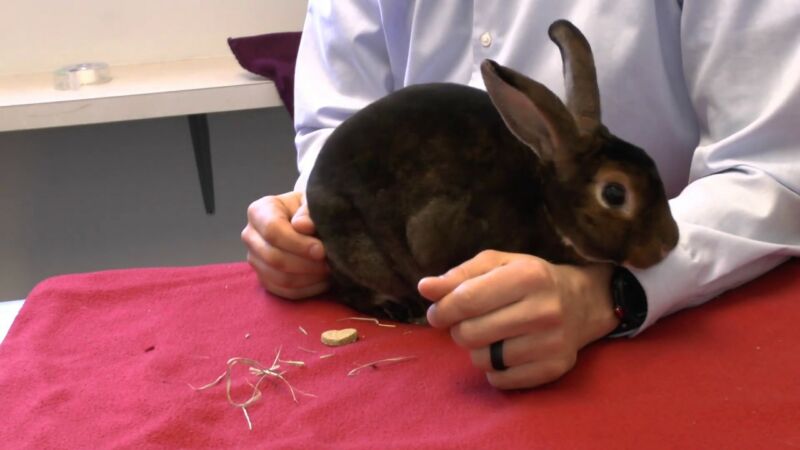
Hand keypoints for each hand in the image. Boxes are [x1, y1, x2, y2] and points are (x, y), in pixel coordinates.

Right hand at [241, 191, 329, 297]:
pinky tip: (324, 281)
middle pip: (274, 258)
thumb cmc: (310, 210)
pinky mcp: (265, 279)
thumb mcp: (312, 203)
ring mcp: (255, 260)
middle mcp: (251, 236)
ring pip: (280, 278)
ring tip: (330, 270)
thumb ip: (309, 211)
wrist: (308, 222)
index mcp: (259, 211)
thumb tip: (302, 225)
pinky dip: (308, 289)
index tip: (321, 250)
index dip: (298, 244)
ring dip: (309, 278)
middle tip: (330, 263)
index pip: (273, 231)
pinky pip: (285, 292)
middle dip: (306, 264)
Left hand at [419, 250, 617, 388]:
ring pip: (482, 360)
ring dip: (477, 349)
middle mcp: (544, 309)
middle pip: (470, 334)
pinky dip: (494, 369)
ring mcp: (552, 342)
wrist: (583, 302)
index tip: (437, 312)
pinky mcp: (554, 368)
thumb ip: (458, 276)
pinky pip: (501, 380)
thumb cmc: (529, 279)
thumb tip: (424, 288)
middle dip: (459, 329)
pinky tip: (505, 351)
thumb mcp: (496, 264)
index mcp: (527, 276)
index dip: (442, 310)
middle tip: (470, 321)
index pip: (466, 300)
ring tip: (491, 334)